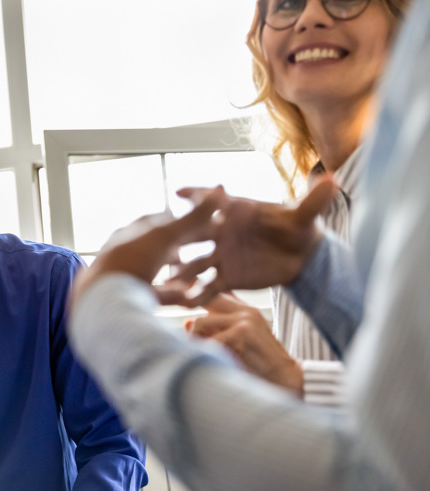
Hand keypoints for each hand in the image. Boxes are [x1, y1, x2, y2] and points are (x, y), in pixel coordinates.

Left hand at [70, 189, 223, 312]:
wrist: (102, 300)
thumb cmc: (131, 261)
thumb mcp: (165, 236)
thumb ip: (192, 218)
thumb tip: (219, 190)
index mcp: (130, 232)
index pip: (159, 220)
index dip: (182, 219)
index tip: (204, 222)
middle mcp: (126, 252)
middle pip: (158, 247)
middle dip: (180, 248)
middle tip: (205, 249)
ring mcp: (127, 276)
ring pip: (157, 272)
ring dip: (178, 273)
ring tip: (197, 276)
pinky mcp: (130, 299)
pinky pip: (156, 294)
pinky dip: (172, 294)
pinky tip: (187, 297)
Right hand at [173, 176, 336, 305]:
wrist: (301, 256)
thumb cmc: (299, 228)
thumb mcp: (306, 215)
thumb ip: (314, 201)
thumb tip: (334, 179)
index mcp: (236, 211)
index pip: (213, 201)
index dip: (198, 195)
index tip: (179, 192)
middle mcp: (221, 232)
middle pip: (196, 233)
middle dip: (180, 237)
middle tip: (163, 240)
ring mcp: (220, 256)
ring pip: (196, 263)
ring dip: (182, 271)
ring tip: (170, 280)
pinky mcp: (226, 277)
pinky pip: (209, 287)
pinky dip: (198, 294)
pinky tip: (186, 303)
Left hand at [185, 293, 303, 394]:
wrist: (285, 379)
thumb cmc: (258, 365)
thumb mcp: (235, 344)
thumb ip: (214, 331)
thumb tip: (186, 322)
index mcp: (245, 310)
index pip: (212, 298)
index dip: (195, 307)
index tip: (187, 324)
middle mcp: (245, 311)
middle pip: (201, 307)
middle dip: (192, 328)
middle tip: (193, 346)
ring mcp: (244, 320)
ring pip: (199, 323)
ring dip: (195, 341)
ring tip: (203, 356)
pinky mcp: (242, 333)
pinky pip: (208, 341)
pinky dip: (206, 354)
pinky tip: (215, 363)